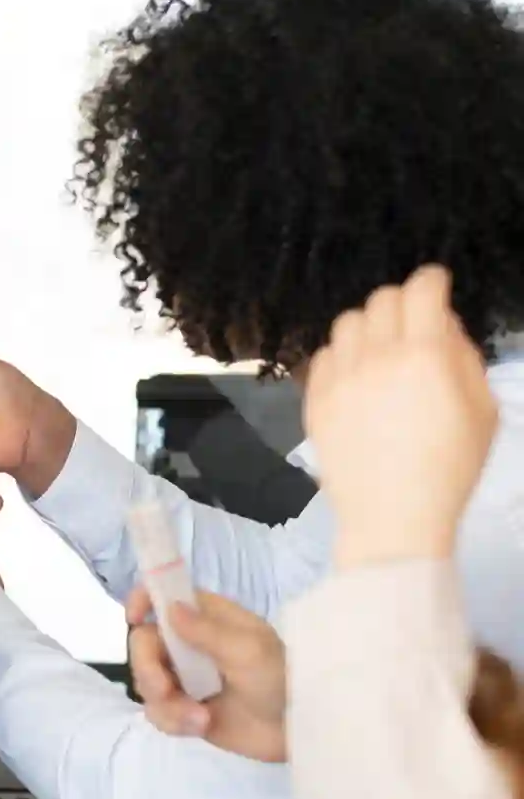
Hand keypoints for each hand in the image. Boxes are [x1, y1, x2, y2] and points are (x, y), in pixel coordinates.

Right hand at [126, 586, 287, 762]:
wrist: (298, 730)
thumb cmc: (280, 679)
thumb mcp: (248, 650)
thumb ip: (206, 630)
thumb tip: (170, 608)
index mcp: (208, 618)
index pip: (165, 596)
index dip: (144, 600)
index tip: (135, 619)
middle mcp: (190, 644)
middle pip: (144, 644)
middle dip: (148, 670)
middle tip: (166, 690)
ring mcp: (186, 678)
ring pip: (146, 682)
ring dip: (166, 703)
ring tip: (198, 719)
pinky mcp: (185, 709)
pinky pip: (157, 712)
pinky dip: (172, 721)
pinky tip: (198, 727)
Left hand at [306, 265, 496, 569]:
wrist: (392, 517)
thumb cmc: (450, 467)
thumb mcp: (483, 409)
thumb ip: (463, 357)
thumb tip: (442, 325)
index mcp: (425, 356)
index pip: (422, 290)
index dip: (432, 281)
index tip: (437, 287)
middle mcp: (377, 358)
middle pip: (382, 299)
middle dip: (403, 304)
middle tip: (413, 326)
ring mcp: (339, 379)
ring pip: (348, 322)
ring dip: (370, 328)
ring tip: (382, 352)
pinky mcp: (314, 401)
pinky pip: (323, 356)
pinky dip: (342, 356)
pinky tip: (357, 377)